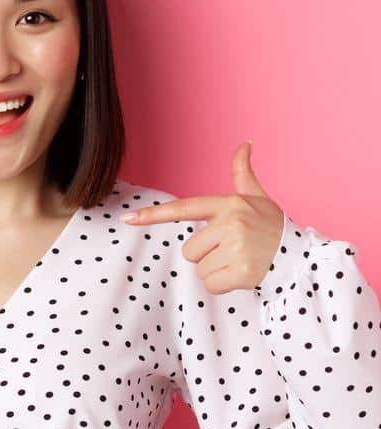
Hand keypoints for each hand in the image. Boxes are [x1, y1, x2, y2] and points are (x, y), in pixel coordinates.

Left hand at [120, 141, 286, 293]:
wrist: (301, 257)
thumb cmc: (273, 226)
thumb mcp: (258, 198)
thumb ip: (243, 173)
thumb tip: (244, 143)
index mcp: (230, 204)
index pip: (183, 208)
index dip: (153, 214)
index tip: (127, 219)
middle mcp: (231, 224)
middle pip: (189, 250)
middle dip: (206, 254)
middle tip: (233, 249)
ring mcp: (237, 248)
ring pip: (199, 268)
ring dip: (215, 270)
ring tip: (240, 260)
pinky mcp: (241, 272)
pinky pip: (210, 285)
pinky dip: (223, 285)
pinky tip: (242, 275)